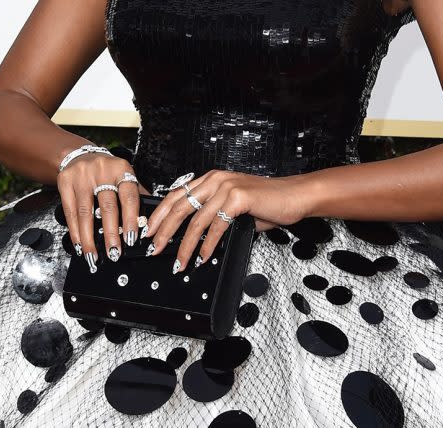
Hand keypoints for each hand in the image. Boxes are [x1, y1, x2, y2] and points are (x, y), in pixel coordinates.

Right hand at [56, 155, 149, 267]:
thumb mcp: (124, 175)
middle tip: (114, 253)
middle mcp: (102, 170)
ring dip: (89, 238)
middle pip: (107, 206)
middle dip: (111, 233)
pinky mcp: (65, 183)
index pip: (129, 196)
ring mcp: (82, 176)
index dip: (131, 219)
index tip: (132, 239)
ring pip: (86, 213)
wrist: (79, 155)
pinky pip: (70, 212)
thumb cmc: (106, 170)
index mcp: (121, 169)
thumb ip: (137, 194)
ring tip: (93, 255)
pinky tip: (80, 243)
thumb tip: (147, 221)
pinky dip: (75, 231)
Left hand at [144, 170, 307, 272]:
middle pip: (179, 207)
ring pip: (195, 220)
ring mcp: (226, 187)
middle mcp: (216, 179)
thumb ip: (213, 216)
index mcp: (211, 178)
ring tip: (179, 263)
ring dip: (184, 246)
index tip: (148, 232)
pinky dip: (207, 245)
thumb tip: (192, 238)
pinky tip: (202, 258)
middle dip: (163, 231)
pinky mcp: (238, 198)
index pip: (176, 195)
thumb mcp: (234, 206)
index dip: (159, 214)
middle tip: (154, 250)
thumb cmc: (266, 203)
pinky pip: (216, 226)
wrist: (294, 195)